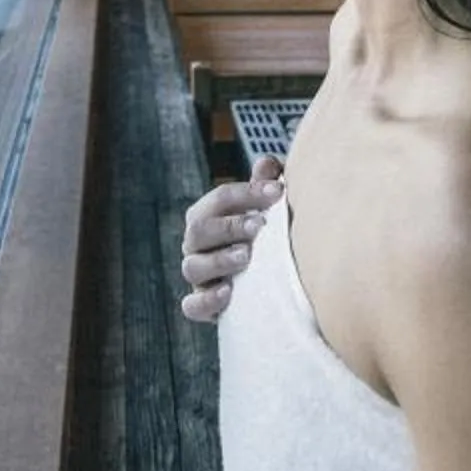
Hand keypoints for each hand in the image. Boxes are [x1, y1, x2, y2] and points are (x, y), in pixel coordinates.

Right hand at [179, 153, 284, 323]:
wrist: (264, 283)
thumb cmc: (263, 237)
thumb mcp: (266, 209)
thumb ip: (265, 185)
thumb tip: (267, 164)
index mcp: (208, 215)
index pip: (220, 198)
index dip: (247, 193)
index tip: (278, 191)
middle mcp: (196, 244)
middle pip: (198, 230)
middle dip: (229, 226)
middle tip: (260, 225)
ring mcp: (198, 276)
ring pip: (192, 266)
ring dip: (219, 260)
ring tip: (246, 256)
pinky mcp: (203, 305)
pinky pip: (192, 306)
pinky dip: (206, 300)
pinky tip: (228, 292)